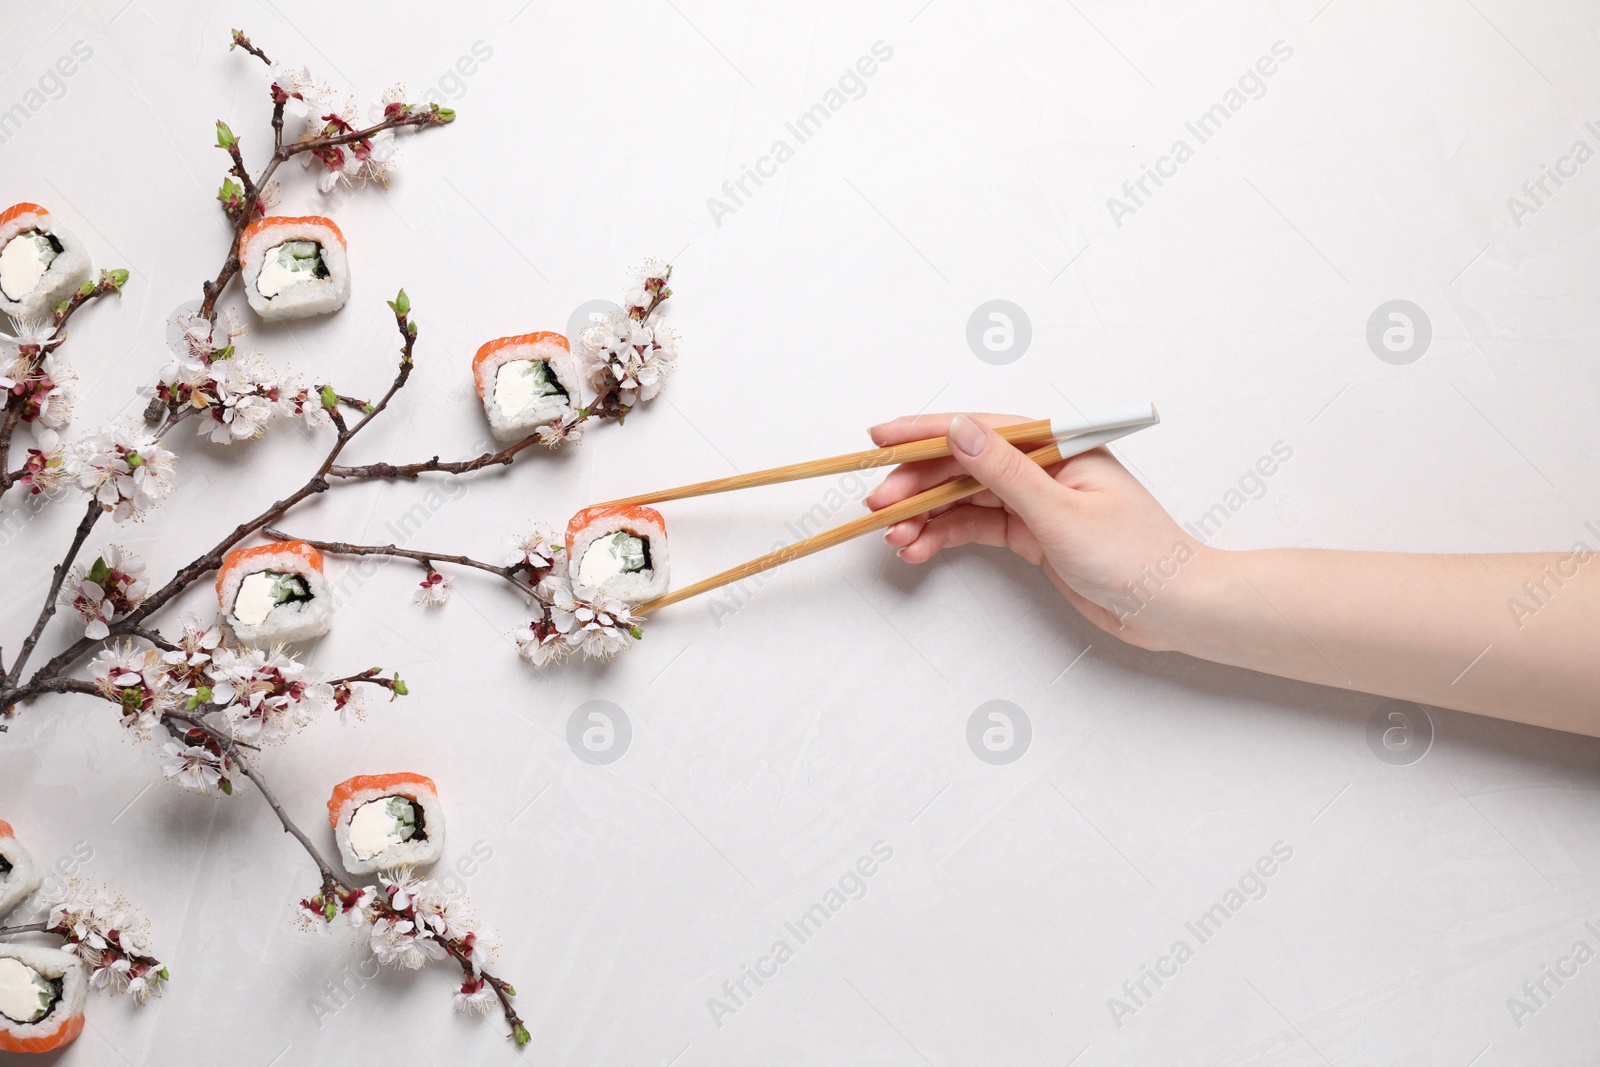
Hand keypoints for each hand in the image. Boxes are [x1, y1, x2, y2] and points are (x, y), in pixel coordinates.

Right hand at [864, 413, 1213, 648]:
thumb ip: (1005, 472)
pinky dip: (945, 536)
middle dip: (917, 482)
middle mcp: (1043, 467)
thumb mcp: (1062, 512)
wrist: (1172, 608)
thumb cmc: (1138, 557)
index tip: (882, 437)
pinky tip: (920, 548)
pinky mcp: (1031, 535)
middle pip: (965, 463)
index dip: (927, 431)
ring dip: (925, 515)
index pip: (981, 428)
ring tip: (895, 537)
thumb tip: (960, 430)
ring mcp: (1035, 501)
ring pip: (964, 497)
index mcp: (1059, 445)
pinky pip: (976, 526)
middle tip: (879, 503)